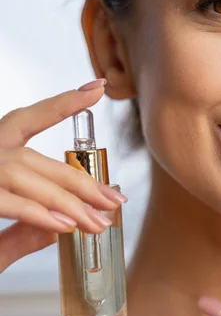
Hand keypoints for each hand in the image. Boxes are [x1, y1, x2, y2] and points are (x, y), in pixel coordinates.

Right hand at [0, 79, 127, 272]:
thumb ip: (23, 228)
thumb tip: (63, 226)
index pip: (29, 119)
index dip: (63, 104)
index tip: (96, 87)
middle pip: (39, 160)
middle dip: (83, 181)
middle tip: (115, 199)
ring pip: (27, 177)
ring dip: (67, 202)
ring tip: (98, 222)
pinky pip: (6, 200)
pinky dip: (36, 212)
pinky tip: (64, 226)